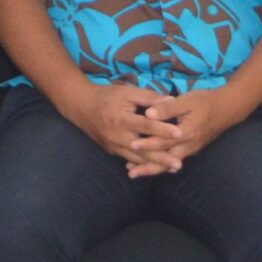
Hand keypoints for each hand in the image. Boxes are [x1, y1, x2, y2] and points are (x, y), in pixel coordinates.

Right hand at [57, 81, 180, 171]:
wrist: (81, 107)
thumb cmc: (107, 96)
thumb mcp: (127, 92)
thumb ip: (149, 98)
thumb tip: (171, 102)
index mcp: (122, 119)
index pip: (146, 126)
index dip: (163, 129)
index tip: (180, 133)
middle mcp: (117, 136)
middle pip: (143, 150)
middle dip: (162, 158)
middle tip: (179, 164)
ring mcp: (113, 146)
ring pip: (136, 159)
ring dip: (154, 165)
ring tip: (172, 169)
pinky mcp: (111, 151)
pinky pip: (129, 159)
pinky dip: (142, 164)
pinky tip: (155, 168)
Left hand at [134, 87, 241, 174]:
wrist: (228, 108)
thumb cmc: (205, 101)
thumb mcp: (186, 100)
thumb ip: (167, 108)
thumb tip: (149, 114)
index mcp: (187, 133)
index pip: (163, 142)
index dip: (147, 144)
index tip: (131, 145)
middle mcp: (189, 146)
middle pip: (166, 161)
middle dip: (148, 168)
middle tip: (130, 173)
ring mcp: (191, 149)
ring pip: (170, 163)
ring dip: (153, 168)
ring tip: (135, 172)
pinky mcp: (191, 149)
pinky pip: (174, 160)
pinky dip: (162, 164)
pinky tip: (150, 163)